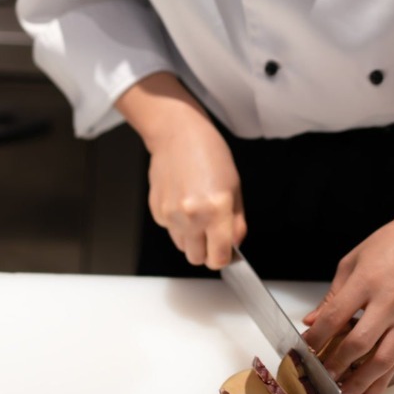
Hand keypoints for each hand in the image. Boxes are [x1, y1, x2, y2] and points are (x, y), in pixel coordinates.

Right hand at [146, 114, 245, 268]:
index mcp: (216, 210)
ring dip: (192, 238)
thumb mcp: (235, 187)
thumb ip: (236, 222)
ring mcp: (171, 216)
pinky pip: (170, 231)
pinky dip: (178, 224)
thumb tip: (234, 244)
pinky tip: (183, 201)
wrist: (177, 134)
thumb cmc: (209, 153)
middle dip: (207, 250)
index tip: (226, 250)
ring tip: (197, 212)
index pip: (219, 258)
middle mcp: (191, 216)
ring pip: (182, 247)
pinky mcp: (156, 212)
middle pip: (197, 259)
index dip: (224, 257)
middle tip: (212, 231)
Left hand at [302, 147, 393, 393]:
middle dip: (336, 366)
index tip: (302, 350)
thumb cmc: (391, 243)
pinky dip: (383, 379)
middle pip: (358, 344)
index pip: (335, 318)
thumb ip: (333, 294)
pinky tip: (369, 391)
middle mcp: (388, 303)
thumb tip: (313, 322)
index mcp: (367, 282)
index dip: (316, 339)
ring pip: (383, 360)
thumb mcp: (353, 260)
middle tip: (319, 379)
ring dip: (360, 383)